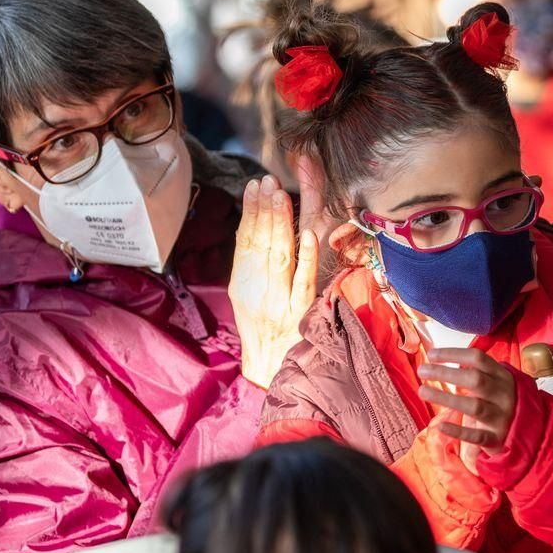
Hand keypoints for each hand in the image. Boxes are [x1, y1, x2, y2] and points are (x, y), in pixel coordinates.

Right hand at [230, 175, 319, 388]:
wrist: (271, 371)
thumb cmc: (261, 331)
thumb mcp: (246, 296)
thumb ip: (249, 262)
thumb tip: (249, 225)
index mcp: (244, 284)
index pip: (246, 240)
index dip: (250, 212)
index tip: (254, 185)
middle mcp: (260, 289)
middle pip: (262, 244)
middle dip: (264, 210)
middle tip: (267, 182)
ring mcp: (280, 300)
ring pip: (279, 256)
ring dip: (279, 224)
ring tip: (280, 195)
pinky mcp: (300, 312)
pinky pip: (303, 282)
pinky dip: (305, 258)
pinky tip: (308, 235)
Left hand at [417, 348, 518, 465]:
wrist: (530, 433)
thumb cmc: (504, 402)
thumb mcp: (498, 383)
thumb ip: (479, 372)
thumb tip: (451, 360)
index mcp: (503, 376)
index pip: (478, 358)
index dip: (453, 354)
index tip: (431, 354)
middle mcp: (504, 394)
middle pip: (475, 380)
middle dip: (446, 373)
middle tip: (422, 371)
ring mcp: (502, 417)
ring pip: (474, 406)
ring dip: (446, 398)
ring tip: (423, 391)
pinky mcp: (497, 438)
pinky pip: (477, 435)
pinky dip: (459, 431)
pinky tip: (441, 426)